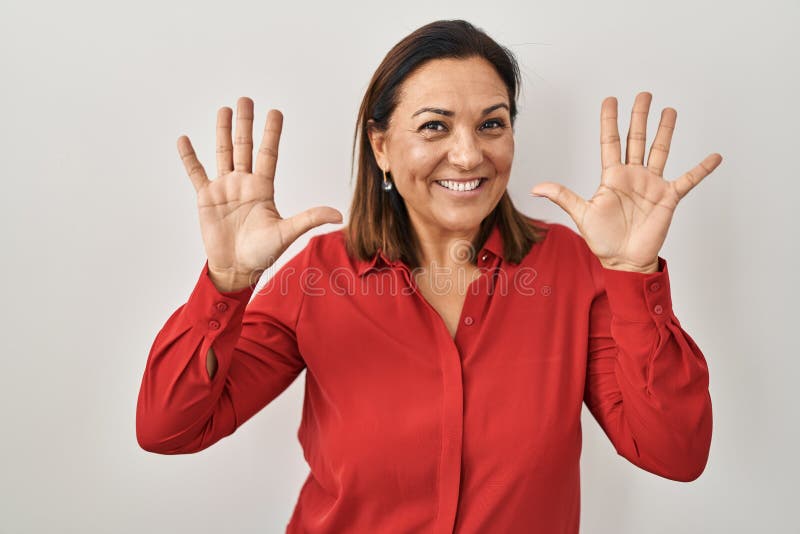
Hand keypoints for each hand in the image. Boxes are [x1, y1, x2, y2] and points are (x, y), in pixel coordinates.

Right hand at [177, 97, 342, 288]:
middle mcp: (244, 183)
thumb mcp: (287, 233)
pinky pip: (196, 173)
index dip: (271, 133)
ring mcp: (224, 188)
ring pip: (223, 153)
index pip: (268, 154)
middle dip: (245, 123)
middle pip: (244, 147)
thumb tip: (338, 215)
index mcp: (263, 188)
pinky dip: (189, 157)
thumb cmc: (262, 253)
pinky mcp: (206, 198)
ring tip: (224, 109)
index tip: (275, 112)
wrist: (237, 268)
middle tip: (246, 99)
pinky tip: (184, 139)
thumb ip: (309, 219)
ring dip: (222, 131)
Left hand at [529, 92, 722, 272]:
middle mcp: (633, 176)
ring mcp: (652, 185)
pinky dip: (701, 169)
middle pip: (637, 139)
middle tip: (643, 94)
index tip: (611, 99)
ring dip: (665, 130)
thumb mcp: (581, 214)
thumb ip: (562, 196)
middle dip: (639, 116)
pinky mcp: (668, 198)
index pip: (611, 141)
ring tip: (669, 110)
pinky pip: (688, 180)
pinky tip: (714, 156)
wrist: (623, 260)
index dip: (610, 120)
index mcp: (612, 176)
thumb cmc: (602, 239)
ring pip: (660, 151)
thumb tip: (536, 187)